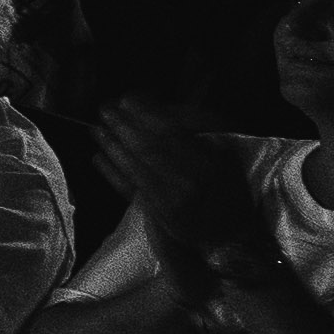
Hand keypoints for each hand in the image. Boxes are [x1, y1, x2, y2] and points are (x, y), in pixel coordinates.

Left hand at [96, 100, 271, 287]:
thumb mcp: (225, 154)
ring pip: (135, 168)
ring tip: (96, 128)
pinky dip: (111, 172)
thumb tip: (163, 107)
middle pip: (147, 148)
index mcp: (208, 163)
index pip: (169, 131)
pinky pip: (130, 191)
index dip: (145, 112)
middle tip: (105, 108)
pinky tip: (97, 157)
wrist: (237, 235)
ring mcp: (172, 201)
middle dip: (122, 125)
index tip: (127, 98)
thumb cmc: (231, 189)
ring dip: (112, 145)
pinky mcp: (160, 217)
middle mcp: (189, 182)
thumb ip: (199, 130)